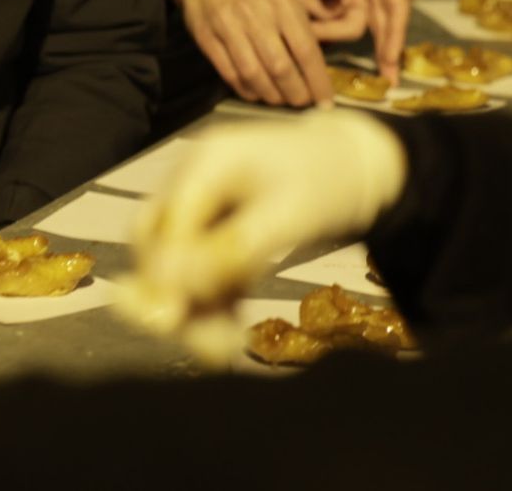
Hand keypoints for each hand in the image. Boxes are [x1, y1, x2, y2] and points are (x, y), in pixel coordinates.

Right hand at [119, 111, 406, 360]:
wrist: (357, 166)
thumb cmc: (328, 181)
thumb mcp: (289, 215)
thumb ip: (233, 249)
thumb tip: (178, 290)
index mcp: (205, 162)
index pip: (163, 222)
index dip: (163, 273)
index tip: (174, 321)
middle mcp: (191, 181)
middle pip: (155, 243)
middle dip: (173, 296)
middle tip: (204, 344)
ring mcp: (201, 206)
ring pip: (174, 264)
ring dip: (193, 308)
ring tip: (222, 350)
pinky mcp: (215, 231)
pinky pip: (199, 273)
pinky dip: (212, 304)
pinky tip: (231, 334)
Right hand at [164, 0, 334, 107]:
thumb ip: (305, 18)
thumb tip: (325, 53)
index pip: (305, 48)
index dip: (317, 80)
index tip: (325, 99)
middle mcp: (254, 13)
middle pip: (280, 66)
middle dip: (296, 92)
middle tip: (303, 102)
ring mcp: (227, 25)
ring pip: (254, 73)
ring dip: (271, 95)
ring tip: (281, 100)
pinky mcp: (206, 37)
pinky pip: (229, 72)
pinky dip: (246, 89)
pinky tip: (256, 92)